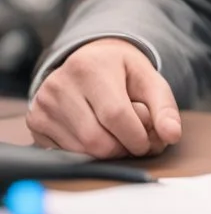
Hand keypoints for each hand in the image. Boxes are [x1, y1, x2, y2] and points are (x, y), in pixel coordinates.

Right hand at [27, 39, 181, 158]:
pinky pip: (65, 154)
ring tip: (117, 136)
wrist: (89, 59)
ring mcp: (43, 103)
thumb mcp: (147, 78)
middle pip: (97, 139)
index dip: (136, 137)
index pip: (116, 115)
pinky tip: (96, 135)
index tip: (148, 143)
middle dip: (122, 148)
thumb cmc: (121, 71)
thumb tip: (171, 135)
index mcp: (91, 66)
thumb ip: (164, 106)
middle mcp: (60, 83)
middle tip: (134, 140)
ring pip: (81, 152)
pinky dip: (87, 154)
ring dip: (106, 154)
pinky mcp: (35, 121)